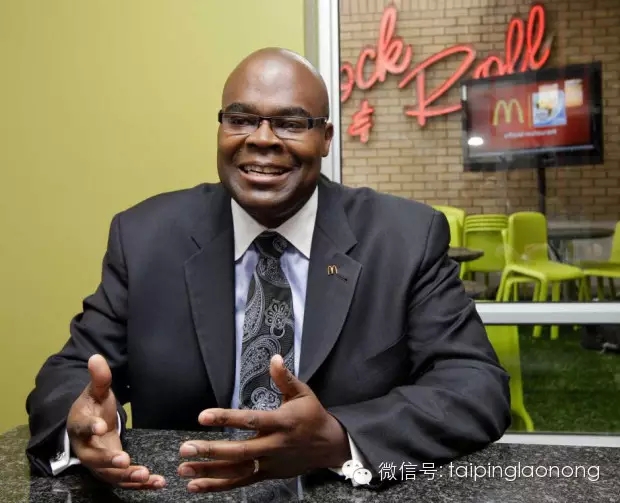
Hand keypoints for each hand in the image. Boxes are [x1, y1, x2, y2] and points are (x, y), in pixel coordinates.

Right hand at [66, 354, 164, 488]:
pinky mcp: (111, 472)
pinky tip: (157, 482)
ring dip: (128, 477)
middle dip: (108, 461)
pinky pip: (124, 481)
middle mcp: (86, 448)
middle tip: (124, 461)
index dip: (90, 427)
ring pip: (110, 475)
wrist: (88, 426)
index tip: (101, 426)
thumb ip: (99, 378)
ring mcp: (97, 464)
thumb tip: (96, 357)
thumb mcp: (96, 391)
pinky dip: (139, 484)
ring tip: (147, 476)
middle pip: (94, 458)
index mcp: (79, 425)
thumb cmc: (93, 407)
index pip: (82, 427)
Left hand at [177, 354, 350, 492]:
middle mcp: (274, 445)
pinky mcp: (267, 475)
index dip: (226, 418)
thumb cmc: (313, 416)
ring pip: (237, 470)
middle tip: (186, 449)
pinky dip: (218, 485)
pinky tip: (197, 485)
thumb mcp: (304, 393)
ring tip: (184, 470)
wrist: (329, 446)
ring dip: (209, 471)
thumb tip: (274, 358)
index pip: (251, 420)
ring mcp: (269, 463)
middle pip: (239, 451)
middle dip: (211, 451)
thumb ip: (285, 378)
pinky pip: (241, 481)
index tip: (203, 416)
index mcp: (282, 422)